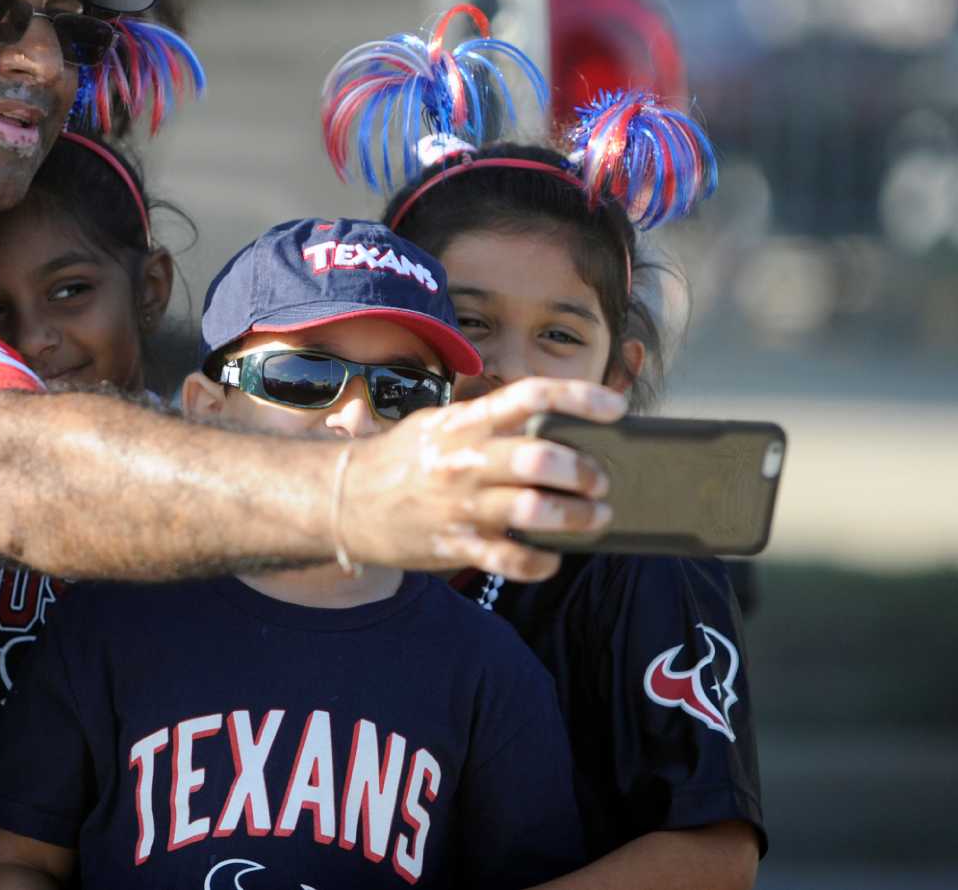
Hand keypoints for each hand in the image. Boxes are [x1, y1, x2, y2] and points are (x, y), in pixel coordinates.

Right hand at [339, 377, 621, 581]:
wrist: (342, 499)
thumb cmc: (402, 459)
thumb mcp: (439, 423)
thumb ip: (489, 423)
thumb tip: (552, 428)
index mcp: (464, 422)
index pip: (531, 395)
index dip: (580, 397)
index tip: (615, 407)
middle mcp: (465, 460)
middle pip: (540, 459)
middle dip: (584, 471)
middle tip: (600, 480)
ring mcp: (460, 505)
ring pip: (535, 512)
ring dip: (577, 518)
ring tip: (595, 517)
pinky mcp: (454, 545)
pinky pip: (511, 559)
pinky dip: (542, 562)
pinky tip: (552, 557)